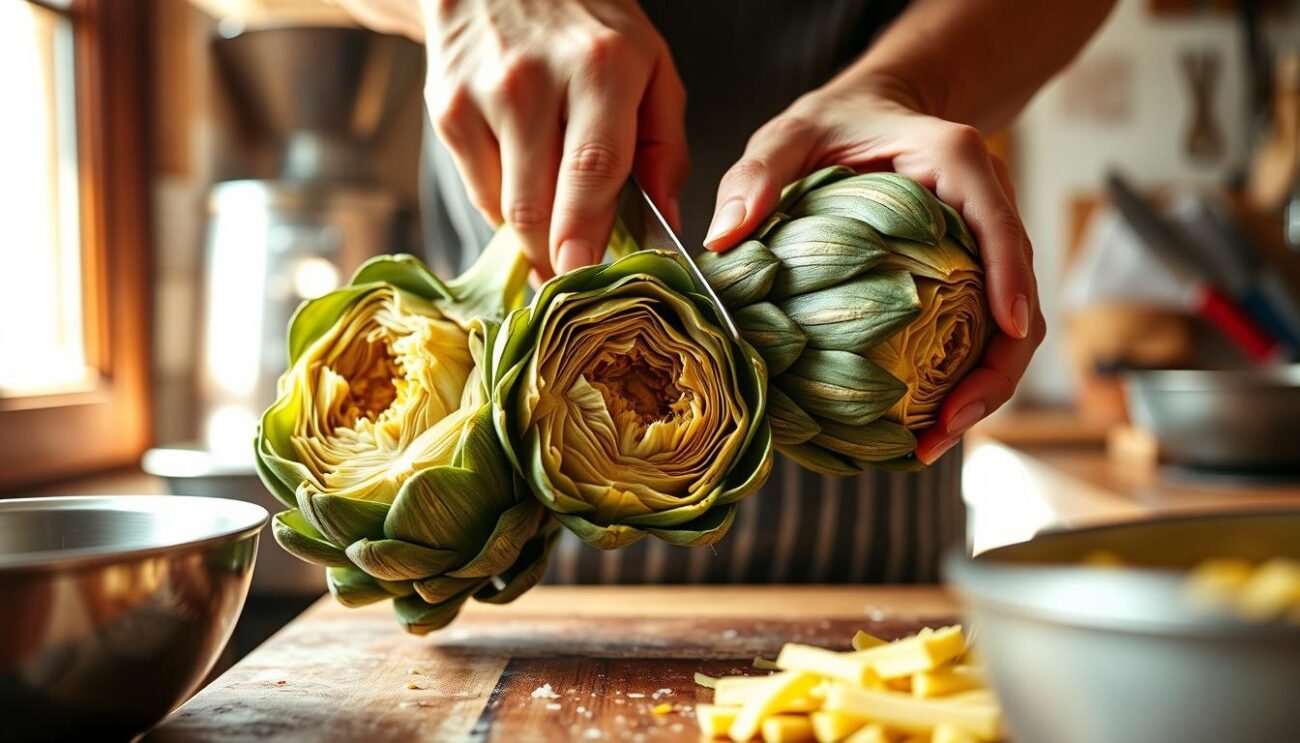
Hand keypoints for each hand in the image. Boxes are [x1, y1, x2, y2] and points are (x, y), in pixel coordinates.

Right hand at [423, 0, 688, 279]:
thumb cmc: (587, 27)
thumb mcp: (650, 66)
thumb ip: (665, 146)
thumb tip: (668, 219)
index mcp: (601, 67)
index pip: (594, 169)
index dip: (587, 234)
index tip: (584, 278)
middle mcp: (534, 80)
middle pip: (539, 204)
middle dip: (556, 258)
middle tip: (573, 279)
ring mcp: (482, 95)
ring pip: (505, 209)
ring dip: (533, 238)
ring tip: (555, 230)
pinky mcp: (446, 109)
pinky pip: (480, 193)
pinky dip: (506, 207)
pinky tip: (526, 181)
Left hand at [705, 83, 1044, 464]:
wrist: (875, 108)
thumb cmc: (837, 120)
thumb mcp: (791, 132)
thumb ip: (759, 173)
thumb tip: (723, 237)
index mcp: (958, 164)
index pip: (1000, 226)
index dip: (1010, 279)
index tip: (1006, 331)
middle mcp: (986, 206)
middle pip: (1019, 298)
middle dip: (995, 372)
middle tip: (945, 427)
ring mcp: (984, 246)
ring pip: (1009, 328)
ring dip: (982, 390)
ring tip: (930, 442)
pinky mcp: (970, 276)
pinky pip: (979, 332)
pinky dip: (959, 378)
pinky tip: (920, 420)